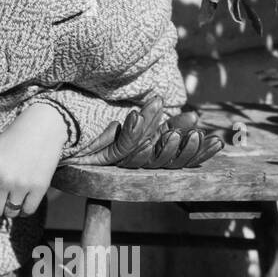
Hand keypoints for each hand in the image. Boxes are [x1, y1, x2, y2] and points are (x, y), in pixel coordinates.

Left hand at [0, 102, 68, 223]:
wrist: (42, 127)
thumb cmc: (12, 140)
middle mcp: (4, 179)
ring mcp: (22, 185)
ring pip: (11, 213)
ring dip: (9, 209)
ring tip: (11, 197)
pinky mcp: (39, 187)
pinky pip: (28, 211)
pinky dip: (24, 210)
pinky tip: (23, 200)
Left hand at [69, 92, 225, 168]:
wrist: (60, 122)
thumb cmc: (98, 120)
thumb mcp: (137, 121)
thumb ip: (161, 120)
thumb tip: (192, 115)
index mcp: (145, 155)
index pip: (179, 160)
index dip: (198, 154)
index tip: (217, 142)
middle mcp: (133, 162)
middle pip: (164, 162)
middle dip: (181, 149)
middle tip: (192, 132)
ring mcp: (116, 160)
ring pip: (144, 154)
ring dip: (159, 138)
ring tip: (172, 126)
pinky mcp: (100, 155)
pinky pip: (121, 147)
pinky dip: (132, 131)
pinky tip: (139, 113)